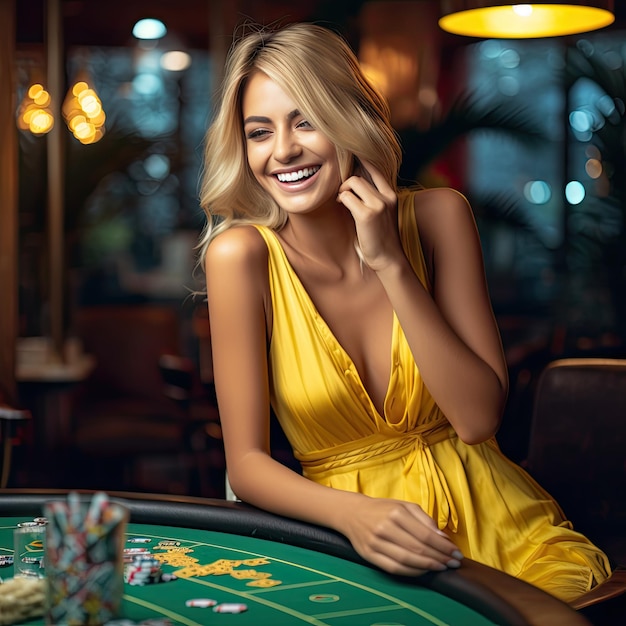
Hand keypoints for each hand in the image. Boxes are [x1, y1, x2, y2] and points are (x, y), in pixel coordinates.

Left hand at [336, 159, 401, 272]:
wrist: (388, 259)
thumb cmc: (380, 237)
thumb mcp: (382, 213)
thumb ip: (372, 196)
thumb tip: (353, 180)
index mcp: (391, 193)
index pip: (375, 166)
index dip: (360, 159)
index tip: (348, 152)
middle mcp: (387, 196)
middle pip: (360, 173)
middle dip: (346, 181)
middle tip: (341, 193)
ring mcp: (378, 204)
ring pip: (352, 182)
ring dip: (342, 190)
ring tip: (342, 200)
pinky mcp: (367, 214)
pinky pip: (347, 196)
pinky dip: (341, 199)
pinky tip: (341, 206)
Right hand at [339, 496, 462, 575]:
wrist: (353, 513)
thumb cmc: (383, 509)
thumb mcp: (403, 506)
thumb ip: (424, 519)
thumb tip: (443, 538)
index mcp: (396, 513)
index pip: (425, 534)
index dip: (443, 547)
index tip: (456, 553)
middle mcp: (385, 527)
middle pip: (418, 548)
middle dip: (439, 557)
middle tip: (453, 563)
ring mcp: (376, 543)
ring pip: (407, 560)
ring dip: (428, 566)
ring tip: (441, 567)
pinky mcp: (369, 555)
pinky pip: (394, 568)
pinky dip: (411, 572)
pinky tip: (423, 571)